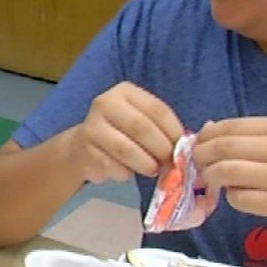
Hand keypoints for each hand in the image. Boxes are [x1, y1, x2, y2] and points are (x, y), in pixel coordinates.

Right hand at [61, 82, 182, 183]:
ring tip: (153, 169)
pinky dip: (127, 174)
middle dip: (161, 149)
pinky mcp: (85, 152)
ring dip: (146, 164)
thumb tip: (183, 147)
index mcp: (125, 92)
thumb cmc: (122, 132)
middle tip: (170, 162)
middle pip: (142, 128)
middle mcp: (105, 104)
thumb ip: (161, 127)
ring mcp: (92, 128)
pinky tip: (129, 172)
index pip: (157, 109)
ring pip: (126, 150)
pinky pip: (113, 167)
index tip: (182, 147)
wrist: (84, 146)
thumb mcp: (141, 119)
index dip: (174, 131)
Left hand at [192, 117, 266, 235]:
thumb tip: (208, 130)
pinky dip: (231, 197)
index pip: (230, 126)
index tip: (196, 144)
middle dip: (201, 155)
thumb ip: (251, 137)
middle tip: (195, 164)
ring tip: (211, 181)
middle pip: (223, 147)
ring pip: (226, 171)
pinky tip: (239, 196)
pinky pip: (238, 198)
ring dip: (211, 177)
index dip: (206, 135)